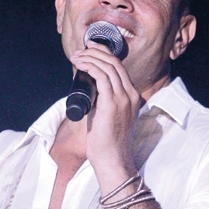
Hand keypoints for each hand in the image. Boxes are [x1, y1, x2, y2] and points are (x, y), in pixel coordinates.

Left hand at [69, 42, 140, 171]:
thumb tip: (86, 87)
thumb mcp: (106, 115)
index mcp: (132, 96)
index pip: (119, 67)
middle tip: (80, 50)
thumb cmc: (106, 141)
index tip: (90, 48)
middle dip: (95, 52)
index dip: (104, 54)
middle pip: (114, 63)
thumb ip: (101, 100)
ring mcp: (123, 99)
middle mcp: (131, 95)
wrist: (112, 159)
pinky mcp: (113, 104)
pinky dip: (90, 67)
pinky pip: (101, 77)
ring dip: (90, 58)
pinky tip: (81, 65)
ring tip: (76, 57)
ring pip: (107, 67)